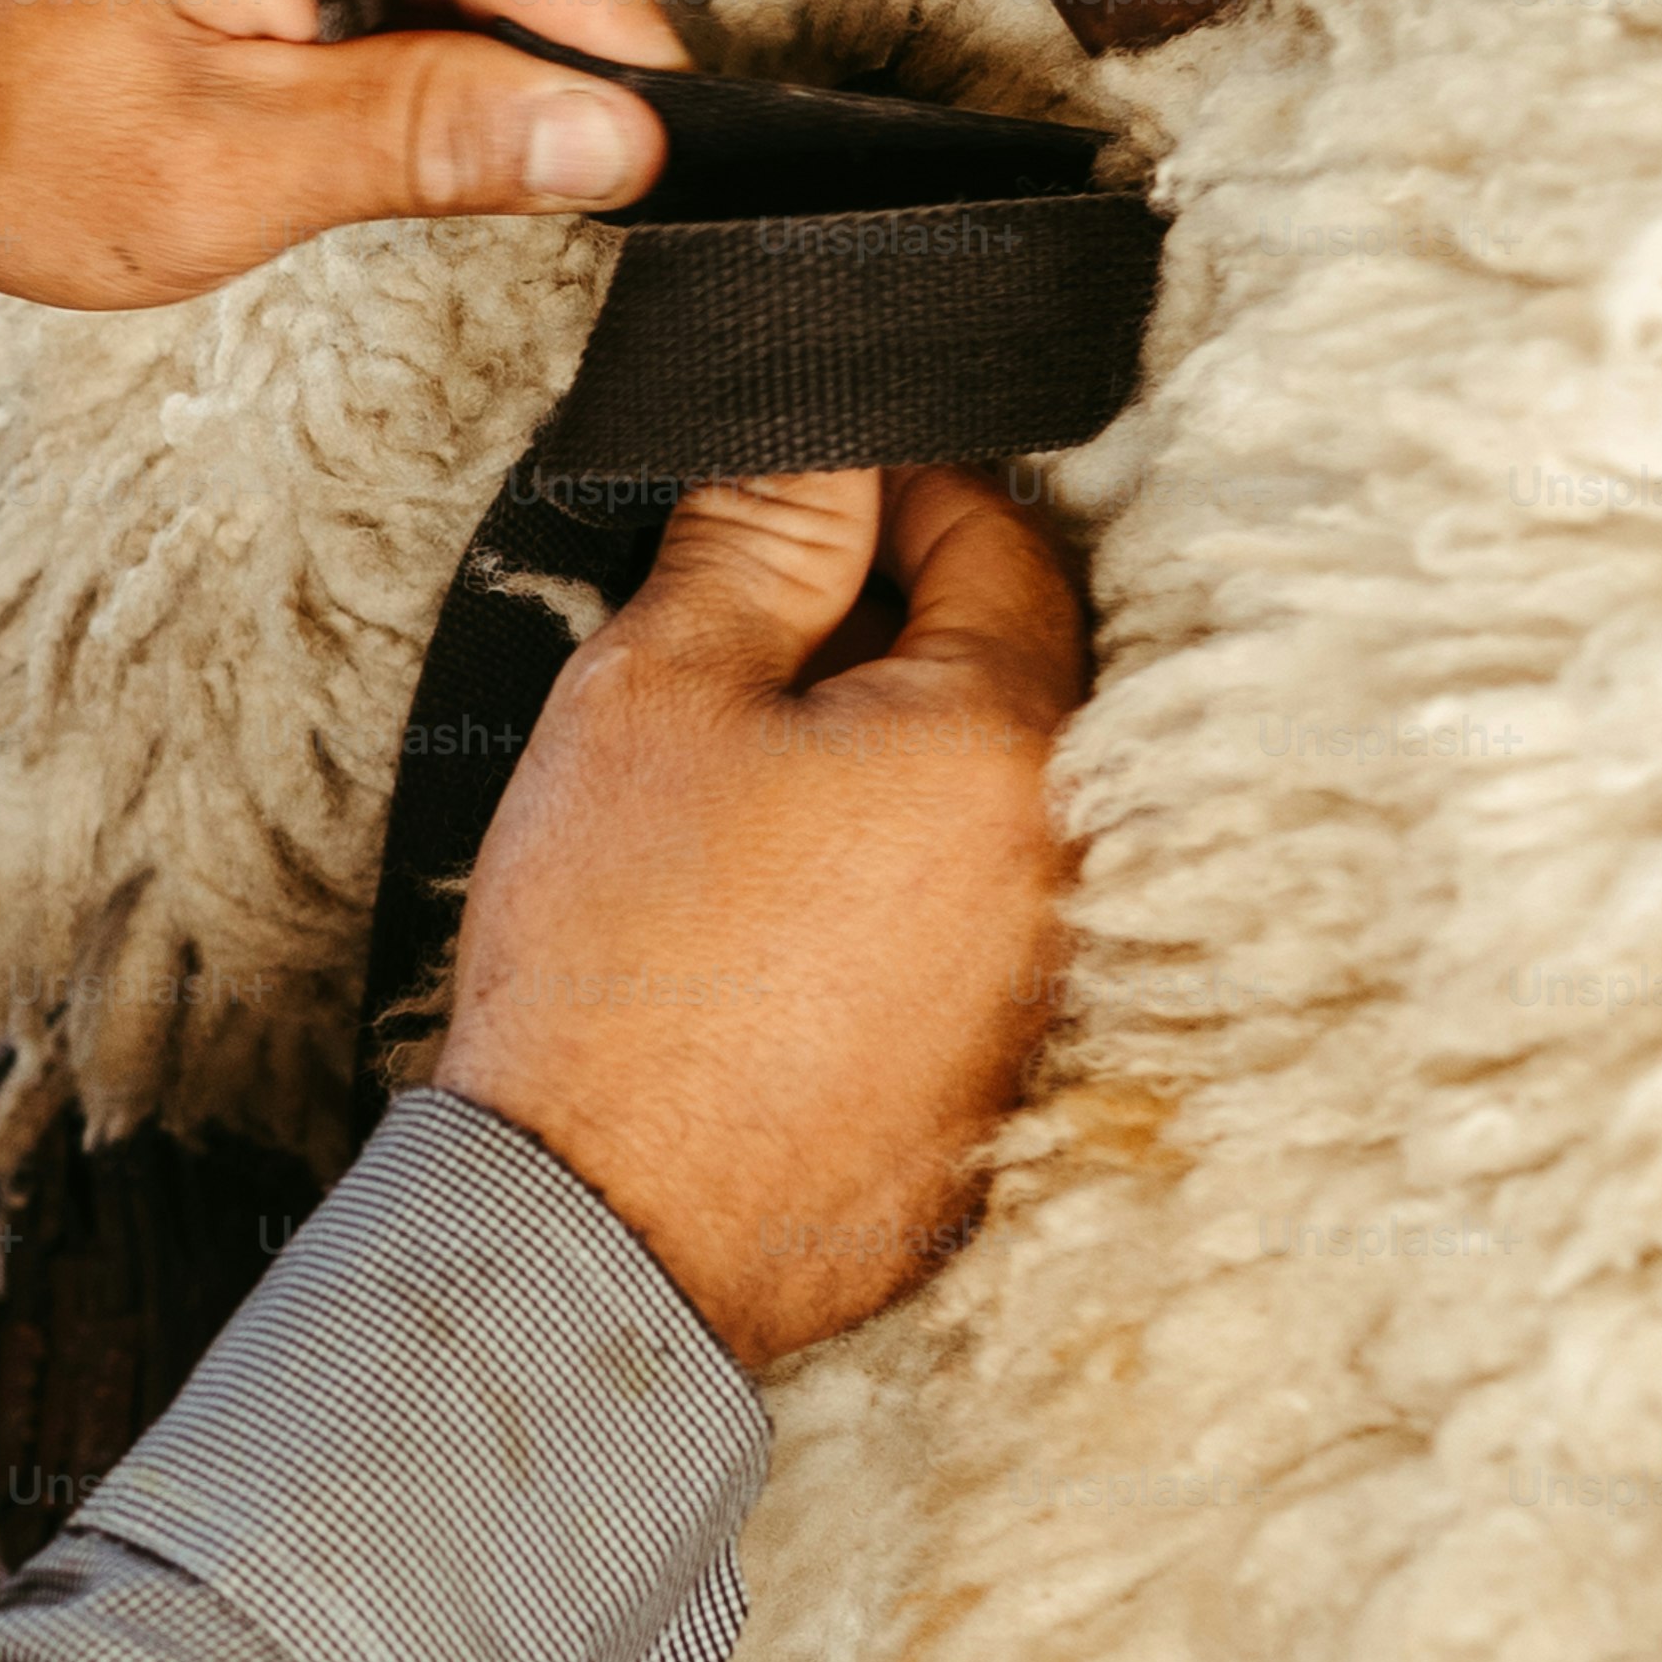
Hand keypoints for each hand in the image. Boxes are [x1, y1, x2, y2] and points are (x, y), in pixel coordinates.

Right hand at [429, 467, 1086, 1365]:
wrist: (598, 1228)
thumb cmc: (619, 958)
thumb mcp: (654, 692)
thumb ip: (756, 538)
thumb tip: (813, 433)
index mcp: (1002, 740)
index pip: (1000, 544)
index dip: (895, 493)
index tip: (807, 496)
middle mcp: (1063, 864)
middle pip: (1006, 680)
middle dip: (891, 632)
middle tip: (746, 635)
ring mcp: (1037, 992)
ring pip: (982, 815)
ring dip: (886, 773)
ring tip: (735, 789)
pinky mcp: (987, 1093)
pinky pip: (956, 940)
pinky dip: (881, 900)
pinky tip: (759, 923)